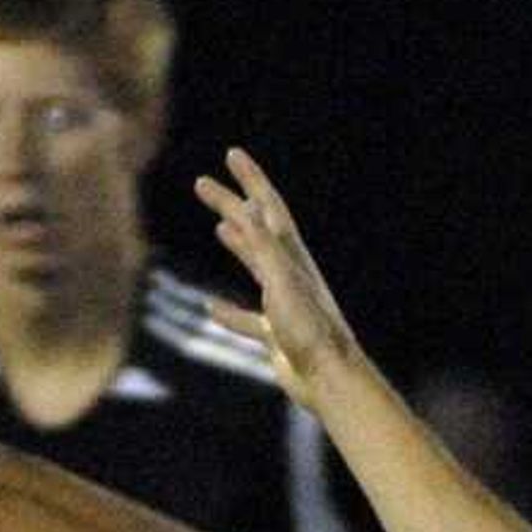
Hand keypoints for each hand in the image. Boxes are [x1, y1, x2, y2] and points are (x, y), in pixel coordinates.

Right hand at [192, 147, 359, 409]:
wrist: (328, 377)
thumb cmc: (309, 329)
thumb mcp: (282, 281)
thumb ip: (264, 248)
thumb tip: (244, 212)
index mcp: (291, 255)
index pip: (266, 206)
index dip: (249, 178)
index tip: (231, 154)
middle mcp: (288, 272)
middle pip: (255, 228)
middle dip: (231, 202)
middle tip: (203, 184)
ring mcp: (282, 301)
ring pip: (254, 264)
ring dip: (236, 243)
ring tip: (219, 227)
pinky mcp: (276, 332)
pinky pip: (246, 316)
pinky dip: (227, 309)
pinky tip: (210, 308)